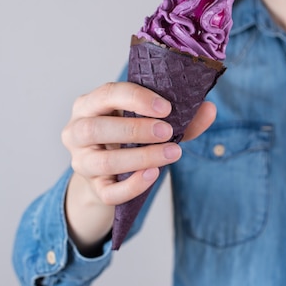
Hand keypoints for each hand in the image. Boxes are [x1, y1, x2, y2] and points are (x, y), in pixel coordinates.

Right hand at [61, 82, 215, 249]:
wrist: (112, 173)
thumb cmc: (132, 137)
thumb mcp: (152, 121)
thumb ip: (181, 116)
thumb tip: (209, 109)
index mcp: (90, 105)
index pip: (106, 94)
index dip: (136, 99)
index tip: (166, 107)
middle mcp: (77, 131)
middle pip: (96, 128)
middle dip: (135, 129)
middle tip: (167, 132)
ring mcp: (82, 162)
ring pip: (103, 161)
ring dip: (141, 157)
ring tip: (172, 153)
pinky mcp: (93, 188)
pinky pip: (109, 192)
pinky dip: (133, 185)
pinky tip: (154, 175)